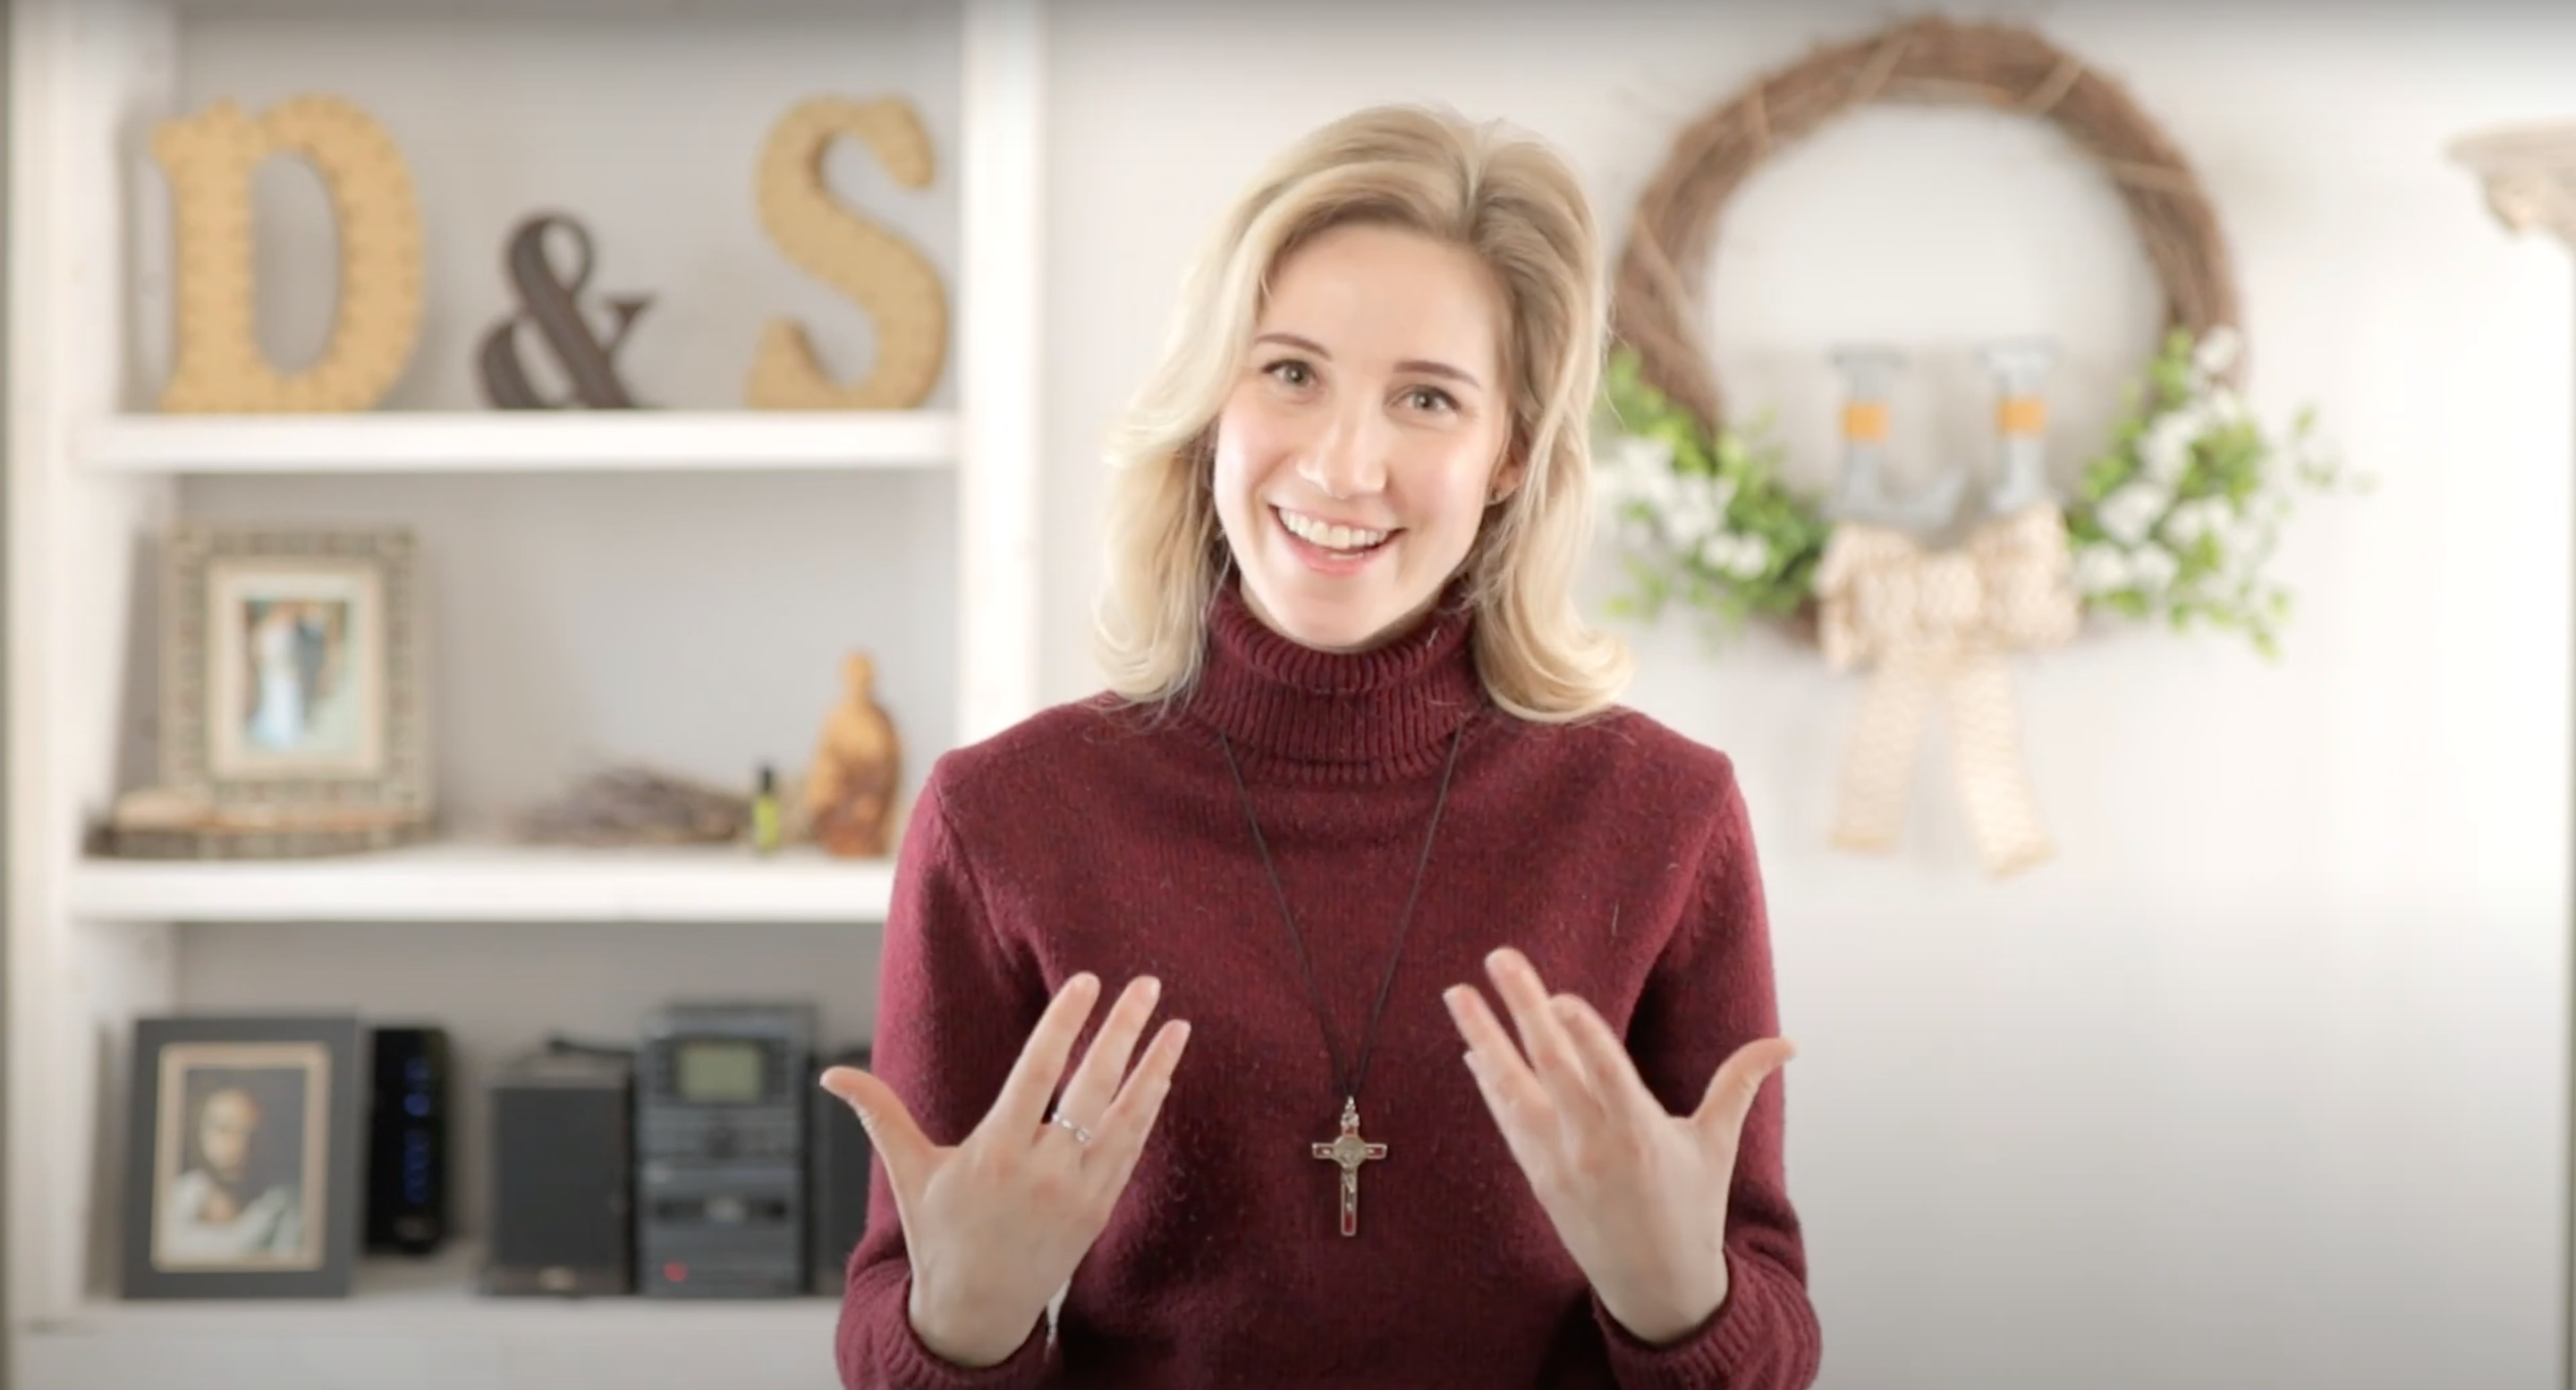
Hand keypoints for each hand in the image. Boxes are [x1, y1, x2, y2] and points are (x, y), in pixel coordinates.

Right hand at [820, 973, 1189, 1367]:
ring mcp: (1078, 1190)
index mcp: (996, 1153)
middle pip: (1092, 1086)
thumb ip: (880, 1114)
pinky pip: (1131, 1149)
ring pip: (1126, 1117)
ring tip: (1178, 1025)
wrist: (978, 1310)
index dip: (1063, 1024)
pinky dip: (1149, 1109)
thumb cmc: (940, 1235)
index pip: (1037, 1073)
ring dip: (1155, 1067)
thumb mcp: (909, 1173)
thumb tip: (832, 1074)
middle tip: (1147, 985)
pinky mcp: (1099, 1207)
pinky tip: (1162, 1075)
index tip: (1087, 981)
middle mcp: (1043, 1169)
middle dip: (1122, 1031)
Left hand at [1444, 948, 1792, 1346]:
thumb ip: (1739, 1083)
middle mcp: (1594, 1143)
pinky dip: (1489, 1084)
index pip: (1606, 1069)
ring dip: (1483, 1038)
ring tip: (1456, 994)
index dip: (1583, 1031)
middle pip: (1551, 1063)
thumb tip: (1787, 1044)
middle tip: (1499, 956)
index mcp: (1640, 1131)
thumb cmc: (1691, 1208)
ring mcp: (1559, 1161)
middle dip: (1523, 1007)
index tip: (1563, 995)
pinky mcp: (1538, 1177)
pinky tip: (1472, 1049)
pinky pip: (1506, 1120)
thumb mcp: (1716, 1144)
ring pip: (1513, 1089)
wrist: (1657, 1286)